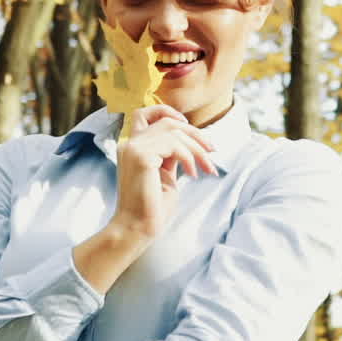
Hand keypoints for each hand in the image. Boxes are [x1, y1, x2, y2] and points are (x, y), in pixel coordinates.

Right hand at [110, 104, 216, 240]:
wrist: (137, 228)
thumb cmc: (152, 207)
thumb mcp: (165, 174)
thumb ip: (170, 155)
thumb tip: (187, 141)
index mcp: (131, 147)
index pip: (143, 114)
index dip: (166, 112)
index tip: (189, 126)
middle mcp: (129, 144)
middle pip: (166, 121)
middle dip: (194, 133)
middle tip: (212, 150)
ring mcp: (133, 148)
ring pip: (174, 132)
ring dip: (197, 148)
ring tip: (206, 167)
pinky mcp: (141, 157)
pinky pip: (174, 145)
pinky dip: (189, 157)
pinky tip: (192, 174)